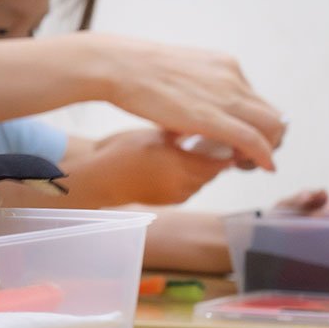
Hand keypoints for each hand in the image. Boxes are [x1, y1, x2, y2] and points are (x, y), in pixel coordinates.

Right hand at [67, 129, 229, 206]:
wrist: (101, 178)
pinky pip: (188, 189)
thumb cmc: (123, 152)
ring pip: (201, 181)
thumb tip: (199, 125)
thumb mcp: (153, 133)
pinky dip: (187, 178)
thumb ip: (180, 132)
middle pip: (213, 172)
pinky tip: (171, 167)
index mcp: (185, 164)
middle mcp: (187, 183)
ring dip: (200, 169)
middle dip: (212, 159)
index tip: (226, 139)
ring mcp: (179, 195)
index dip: (227, 150)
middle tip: (205, 143)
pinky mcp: (170, 201)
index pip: (222, 161)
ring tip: (186, 154)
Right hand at [83, 33, 283, 170]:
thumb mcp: (177, 72)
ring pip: (271, 127)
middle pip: (270, 114)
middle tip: (250, 156)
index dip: (254, 123)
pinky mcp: (215, 116)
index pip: (255, 99)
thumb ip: (194, 87)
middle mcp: (233, 77)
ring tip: (250, 163)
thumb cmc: (134, 69)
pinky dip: (264, 155)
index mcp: (223, 64)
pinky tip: (264, 166)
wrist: (118, 65)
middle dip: (269, 138)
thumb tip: (194, 101)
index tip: (241, 139)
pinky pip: (253, 139)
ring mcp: (227, 95)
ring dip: (268, 148)